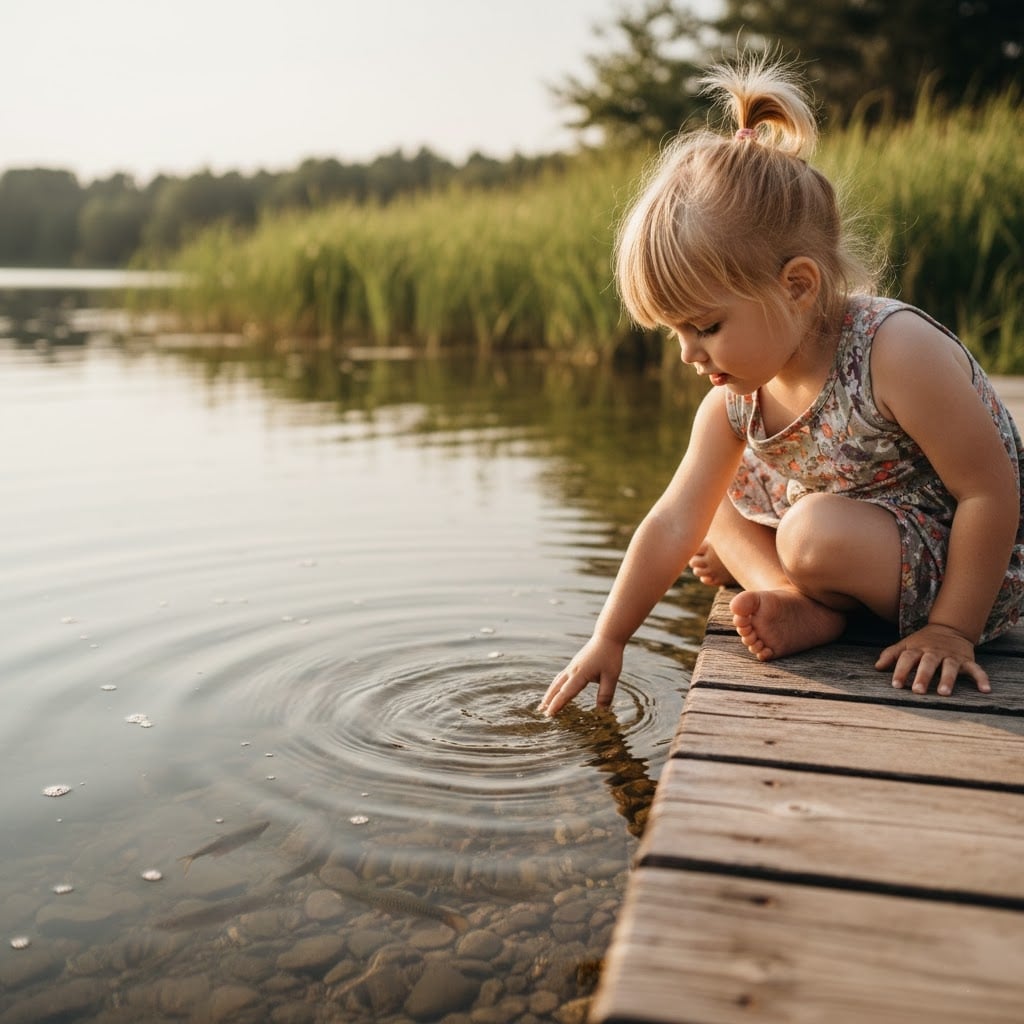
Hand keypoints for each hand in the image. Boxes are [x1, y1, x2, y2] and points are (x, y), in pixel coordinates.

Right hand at [538, 635, 623, 716]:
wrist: (607, 636)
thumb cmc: (610, 656)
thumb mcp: (611, 677)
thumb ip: (605, 694)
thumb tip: (602, 711)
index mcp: (580, 674)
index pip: (565, 693)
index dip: (557, 705)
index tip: (549, 715)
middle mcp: (572, 670)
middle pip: (556, 687)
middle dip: (548, 700)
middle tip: (540, 711)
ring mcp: (572, 666)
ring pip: (557, 681)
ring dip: (549, 693)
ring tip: (544, 702)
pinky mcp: (575, 663)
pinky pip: (561, 676)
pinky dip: (555, 685)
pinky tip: (556, 688)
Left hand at [875, 623, 989, 695]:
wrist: (949, 628)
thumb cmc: (922, 642)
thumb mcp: (906, 645)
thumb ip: (891, 655)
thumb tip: (876, 667)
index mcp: (918, 649)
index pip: (907, 658)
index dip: (900, 670)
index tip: (895, 684)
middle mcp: (934, 652)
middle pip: (928, 663)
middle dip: (922, 676)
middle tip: (917, 690)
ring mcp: (952, 656)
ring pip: (950, 667)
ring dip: (948, 679)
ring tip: (944, 693)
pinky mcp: (967, 660)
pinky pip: (976, 669)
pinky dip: (982, 678)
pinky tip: (985, 690)